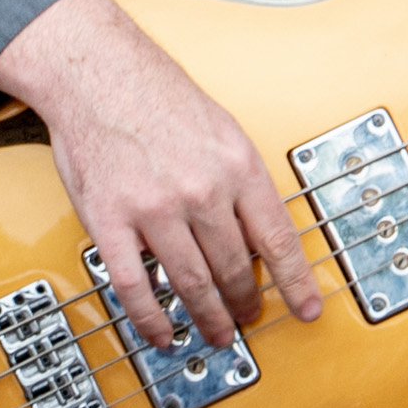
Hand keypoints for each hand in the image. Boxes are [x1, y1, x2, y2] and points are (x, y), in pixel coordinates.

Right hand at [0, 0, 322, 347]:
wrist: (101, 74)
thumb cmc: (160, 98)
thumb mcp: (225, 132)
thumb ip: (242, 182)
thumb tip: (260, 230)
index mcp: (237, 166)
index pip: (278, 238)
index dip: (295, 282)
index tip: (306, 308)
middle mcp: (202, 190)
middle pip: (235, 267)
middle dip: (245, 303)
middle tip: (249, 319)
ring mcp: (155, 209)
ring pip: (191, 283)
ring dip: (207, 316)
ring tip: (215, 332)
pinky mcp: (111, 221)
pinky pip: (134, 286)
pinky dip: (151, 318)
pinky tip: (162, 331)